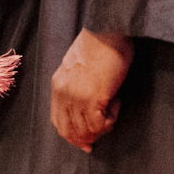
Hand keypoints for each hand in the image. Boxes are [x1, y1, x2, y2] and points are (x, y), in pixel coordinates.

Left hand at [50, 29, 133, 152]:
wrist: (107, 31)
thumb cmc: (98, 47)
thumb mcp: (77, 67)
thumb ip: (75, 86)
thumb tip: (87, 107)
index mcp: (57, 85)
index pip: (58, 121)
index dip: (72, 136)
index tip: (85, 142)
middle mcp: (63, 93)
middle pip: (69, 130)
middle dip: (86, 138)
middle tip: (101, 134)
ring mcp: (76, 96)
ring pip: (85, 130)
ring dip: (101, 127)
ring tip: (111, 110)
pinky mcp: (93, 97)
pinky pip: (99, 124)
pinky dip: (109, 121)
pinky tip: (115, 105)